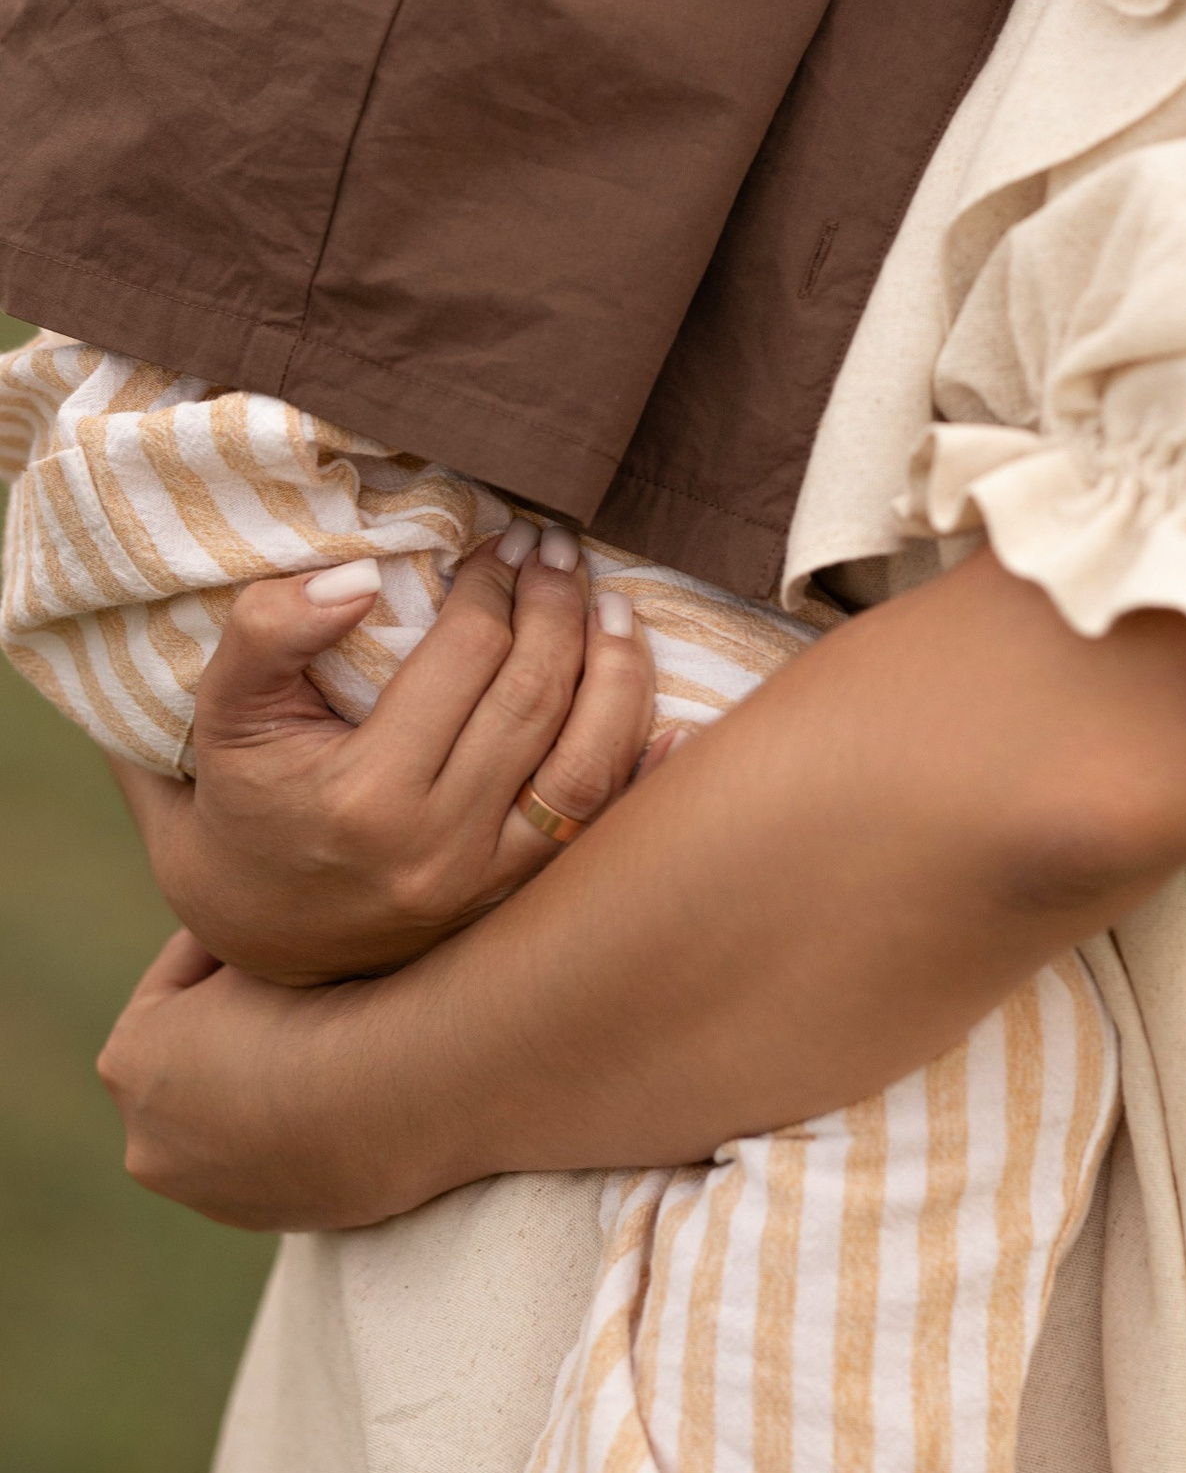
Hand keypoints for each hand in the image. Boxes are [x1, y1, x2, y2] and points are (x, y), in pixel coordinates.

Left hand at [98, 929, 403, 1231]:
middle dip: (239, 1018)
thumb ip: (236, 943)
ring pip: (231, 1110)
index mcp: (129, 1062)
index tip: (282, 923)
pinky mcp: (262, 1216)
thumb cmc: (317, 1006)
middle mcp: (147, 1140)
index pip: (179, 975)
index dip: (232, 941)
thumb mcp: (261, 943)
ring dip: (265, 1075)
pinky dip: (296, 1121)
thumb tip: (252, 934)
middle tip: (306, 979)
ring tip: (332, 1034)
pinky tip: (344, 1086)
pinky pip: (272, 1151)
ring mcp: (203, 1190)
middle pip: (198, 1052)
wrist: (387, 1096)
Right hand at [116, 534, 659, 983]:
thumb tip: (360, 576)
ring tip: (612, 608)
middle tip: (559, 551)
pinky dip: (643, 769)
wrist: (255, 929)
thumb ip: (268, 634)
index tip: (500, 543)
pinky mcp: (512, 902)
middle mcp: (436, 847)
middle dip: (558, 610)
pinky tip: (676, 719)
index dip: (493, 587)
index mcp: (365, 794)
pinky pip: (599, 831)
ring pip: (587, 766)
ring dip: (616, 674)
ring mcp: (484, 885)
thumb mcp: (223, 713)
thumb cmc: (243, 801)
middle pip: (534, 699)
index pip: (466, 657)